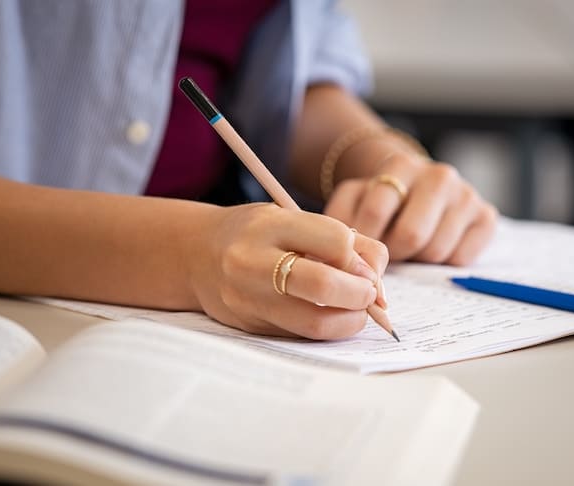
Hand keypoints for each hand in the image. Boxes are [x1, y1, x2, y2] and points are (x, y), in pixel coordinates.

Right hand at [188, 203, 388, 339]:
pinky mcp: (249, 325)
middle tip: (371, 296)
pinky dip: (326, 329)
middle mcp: (253, 261)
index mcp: (270, 225)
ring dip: (349, 321)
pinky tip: (331, 317)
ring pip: (313, 323)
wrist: (195, 254)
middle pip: (323, 285)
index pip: (335, 240)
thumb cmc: (258, 234)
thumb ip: (344, 241)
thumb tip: (377, 279)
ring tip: (356, 311)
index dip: (361, 259)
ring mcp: (247, 298)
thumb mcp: (294, 219)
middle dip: (361, 295)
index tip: (367, 269)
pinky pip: (300, 335)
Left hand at [324, 152, 497, 264]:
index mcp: (401, 165)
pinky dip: (445, 262)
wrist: (420, 189)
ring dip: (419, 259)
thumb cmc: (384, 201)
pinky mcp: (487, 217)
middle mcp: (439, 175)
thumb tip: (344, 246)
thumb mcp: (354, 198)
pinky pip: (462, 257)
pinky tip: (436, 247)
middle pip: (411, 235)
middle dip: (396, 253)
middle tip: (391, 253)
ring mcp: (466, 195)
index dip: (367, 239)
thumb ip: (340, 216)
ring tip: (412, 248)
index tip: (365, 247)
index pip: (376, 212)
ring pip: (436, 250)